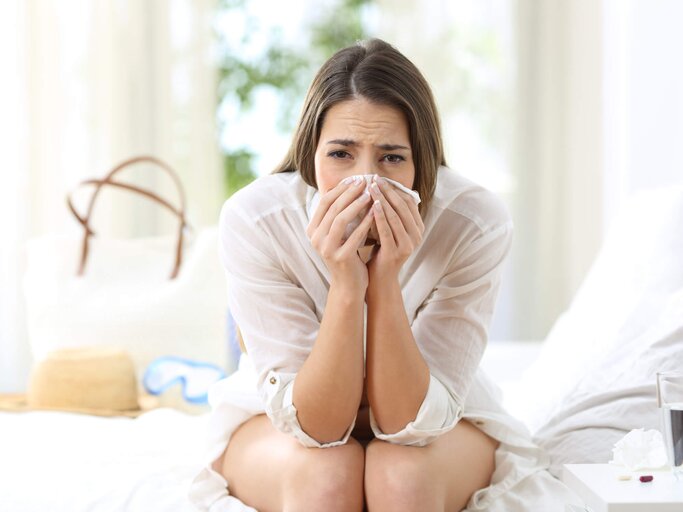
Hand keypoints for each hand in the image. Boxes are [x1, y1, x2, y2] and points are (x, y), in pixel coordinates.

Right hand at [307, 177, 374, 292]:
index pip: (325, 202)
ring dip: (356, 204)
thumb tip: (349, 185)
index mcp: (313, 230)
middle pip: (332, 208)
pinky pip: (354, 236)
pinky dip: (365, 222)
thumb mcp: (339, 233)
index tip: (355, 178)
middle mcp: (315, 238)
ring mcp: (326, 249)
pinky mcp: (339, 258)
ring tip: (370, 194)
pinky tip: (376, 213)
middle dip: (349, 192)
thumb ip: (339, 214)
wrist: (349, 284)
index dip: (340, 188)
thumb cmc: (347, 254)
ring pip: (340, 219)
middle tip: (364, 181)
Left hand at [366, 177, 423, 282]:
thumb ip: (391, 213)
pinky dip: (380, 216)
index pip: (408, 202)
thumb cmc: (381, 250)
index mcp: (417, 228)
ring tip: (371, 188)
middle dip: (388, 191)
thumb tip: (385, 187)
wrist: (379, 279)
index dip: (395, 188)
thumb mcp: (389, 229)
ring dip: (383, 200)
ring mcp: (408, 245)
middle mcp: (416, 236)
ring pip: (395, 216)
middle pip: (403, 207)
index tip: (380, 178)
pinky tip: (372, 205)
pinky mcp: (396, 252)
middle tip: (375, 178)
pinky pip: (387, 230)